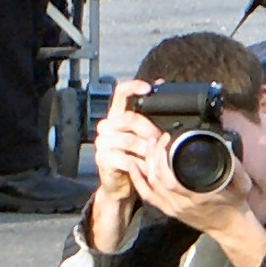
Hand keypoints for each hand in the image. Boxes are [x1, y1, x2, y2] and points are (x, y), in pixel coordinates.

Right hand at [94, 79, 162, 203]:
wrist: (119, 183)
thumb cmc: (133, 155)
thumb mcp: (142, 134)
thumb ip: (149, 113)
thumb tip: (160, 84)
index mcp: (117, 115)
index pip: (120, 93)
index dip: (133, 87)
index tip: (148, 88)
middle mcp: (107, 126)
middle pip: (130, 118)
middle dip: (150, 130)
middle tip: (162, 140)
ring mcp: (102, 142)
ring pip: (130, 140)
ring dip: (148, 150)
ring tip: (158, 156)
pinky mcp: (103, 159)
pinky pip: (127, 160)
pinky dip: (142, 165)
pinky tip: (149, 169)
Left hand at [129, 131, 253, 235]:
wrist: (230, 228)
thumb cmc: (235, 205)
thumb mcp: (243, 184)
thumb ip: (236, 166)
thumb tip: (227, 146)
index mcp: (197, 196)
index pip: (169, 176)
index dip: (162, 156)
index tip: (167, 138)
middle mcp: (181, 203)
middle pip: (155, 178)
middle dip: (153, 155)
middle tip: (157, 138)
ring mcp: (173, 208)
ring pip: (150, 186)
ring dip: (146, 164)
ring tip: (149, 146)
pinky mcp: (169, 211)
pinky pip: (148, 197)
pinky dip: (138, 181)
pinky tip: (134, 167)